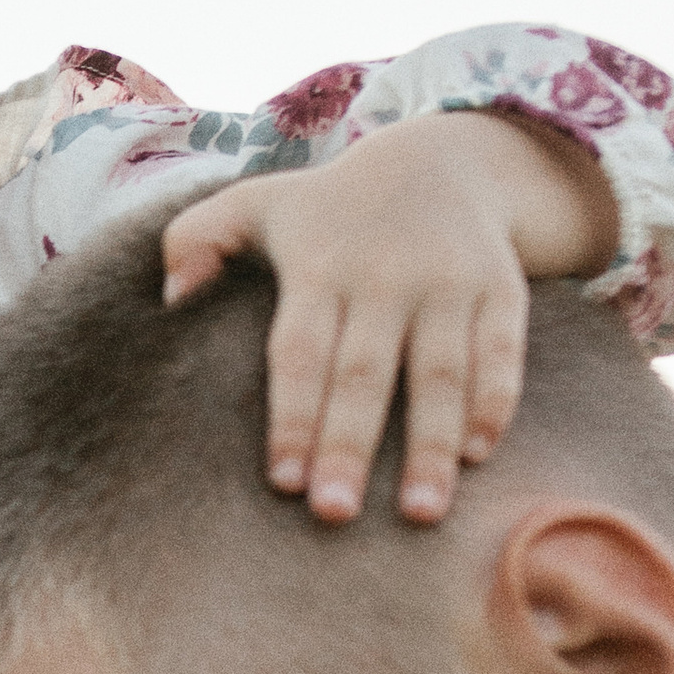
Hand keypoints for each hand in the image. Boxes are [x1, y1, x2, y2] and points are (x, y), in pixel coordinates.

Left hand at [163, 113, 620, 527]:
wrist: (440, 159)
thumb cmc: (327, 210)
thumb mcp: (254, 205)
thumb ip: (196, 240)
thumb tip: (171, 299)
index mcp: (319, 265)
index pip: (300, 352)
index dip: (292, 416)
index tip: (283, 480)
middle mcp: (385, 275)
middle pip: (365, 372)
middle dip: (350, 444)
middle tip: (335, 514)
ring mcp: (448, 282)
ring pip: (441, 372)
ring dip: (430, 444)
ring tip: (419, 512)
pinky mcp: (500, 289)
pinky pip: (501, 353)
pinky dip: (493, 403)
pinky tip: (476, 456)